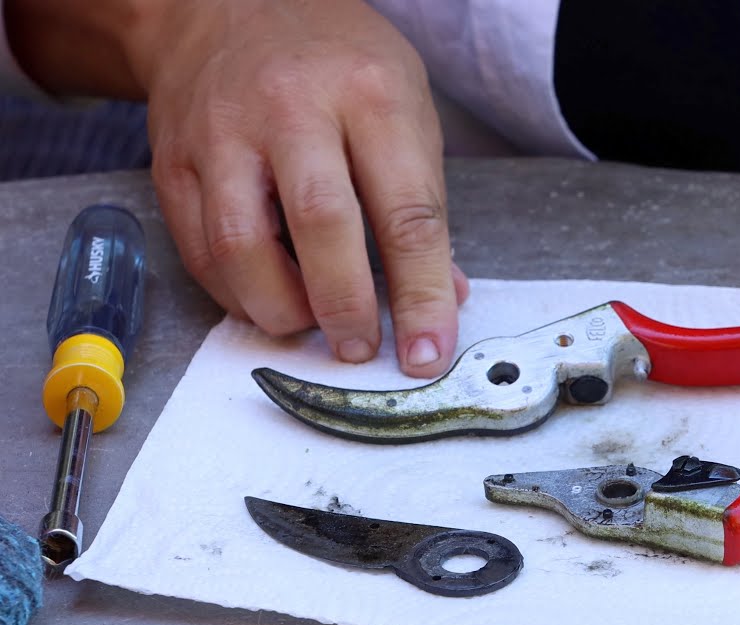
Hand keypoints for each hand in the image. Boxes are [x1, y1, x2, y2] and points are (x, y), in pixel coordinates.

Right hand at [8, 0, 465, 376]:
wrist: (228, 6)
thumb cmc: (337, 63)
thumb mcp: (406, 107)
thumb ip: (423, 202)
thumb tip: (442, 295)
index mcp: (370, 95)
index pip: (407, 213)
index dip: (421, 295)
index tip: (429, 352)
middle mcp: (292, 108)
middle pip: (321, 227)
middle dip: (347, 308)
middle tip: (361, 349)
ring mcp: (223, 133)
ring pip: (242, 248)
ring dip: (282, 309)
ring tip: (311, 326)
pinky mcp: (174, 159)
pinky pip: (200, 249)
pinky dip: (236, 293)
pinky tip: (267, 299)